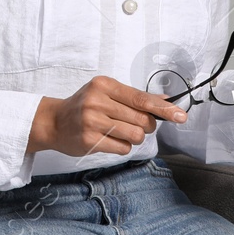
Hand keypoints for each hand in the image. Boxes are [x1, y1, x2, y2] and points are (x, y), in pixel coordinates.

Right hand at [26, 75, 187, 158]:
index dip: (163, 109)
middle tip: (134, 124)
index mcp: (104, 85)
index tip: (180, 116)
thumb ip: (134, 97)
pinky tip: (109, 139)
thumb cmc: (84, 106)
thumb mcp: (106, 93)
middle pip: (142, 120)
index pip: (141, 98)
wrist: (53, 121)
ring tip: (119, 131)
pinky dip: (122, 146)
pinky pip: (123, 148)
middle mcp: (97, 101)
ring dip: (134, 137)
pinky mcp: (89, 140)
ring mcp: (92, 121)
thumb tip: (166, 102)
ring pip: (135, 136)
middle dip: (146, 126)